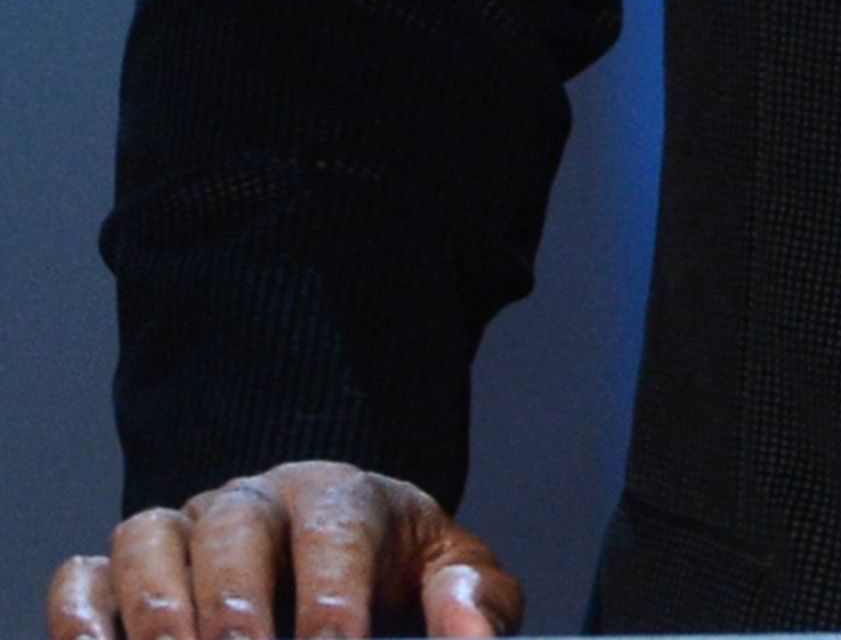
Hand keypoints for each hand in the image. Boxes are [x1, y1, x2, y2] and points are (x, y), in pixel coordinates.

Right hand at [49, 462, 520, 639]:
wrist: (338, 563)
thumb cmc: (393, 580)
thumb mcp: (451, 582)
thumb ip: (477, 603)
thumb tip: (467, 632)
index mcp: (343, 495)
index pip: (334, 529)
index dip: (331, 601)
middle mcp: (255, 500)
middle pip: (233, 529)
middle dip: (237, 608)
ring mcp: (182, 531)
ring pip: (150, 539)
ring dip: (158, 615)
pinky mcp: (122, 573)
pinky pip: (83, 576)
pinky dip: (82, 619)